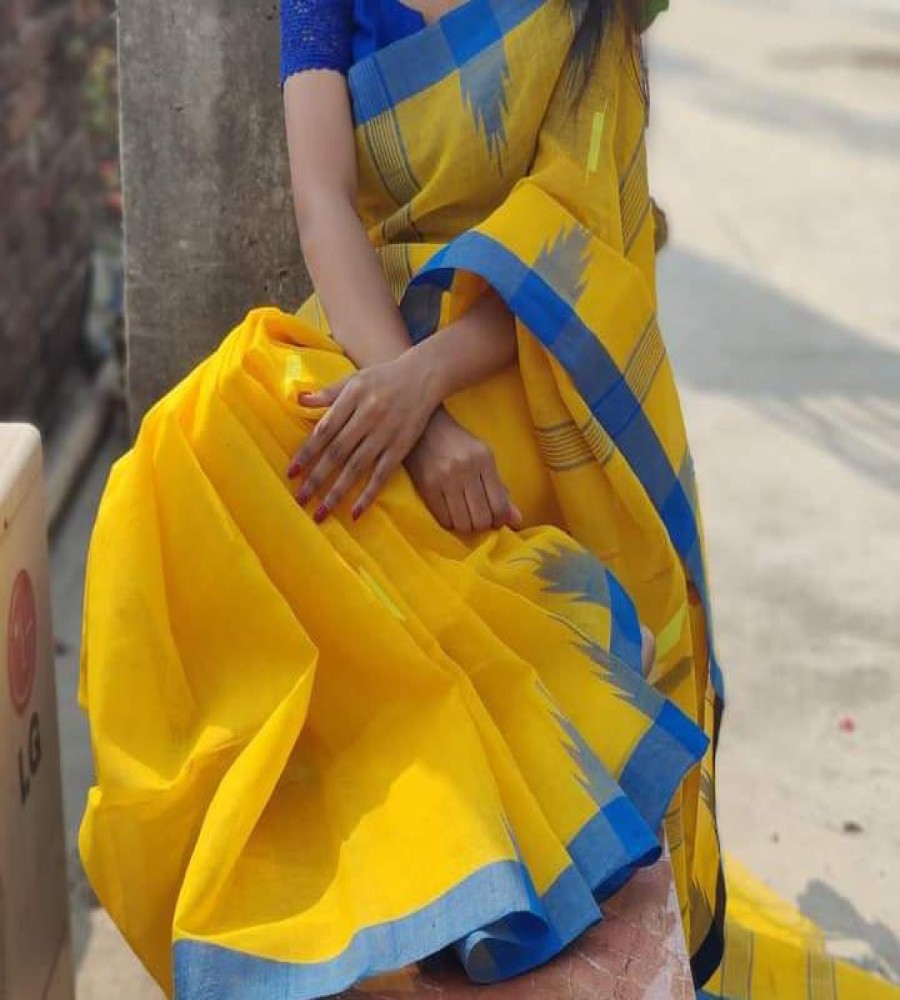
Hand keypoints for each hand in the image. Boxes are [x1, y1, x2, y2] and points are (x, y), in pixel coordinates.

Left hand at [288, 352, 439, 521]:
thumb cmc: (383, 378)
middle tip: (300, 498)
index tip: (291, 472)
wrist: (424, 376)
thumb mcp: (354, 379)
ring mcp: (385, 433)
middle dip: (316, 477)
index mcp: (352, 398)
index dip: (306, 452)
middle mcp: (368, 416)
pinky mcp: (401, 446)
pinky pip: (382, 474)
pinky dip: (369, 494)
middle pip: (337, 452)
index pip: (324, 430)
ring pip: (356, 467)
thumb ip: (328, 393)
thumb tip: (299, 399)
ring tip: (320, 512)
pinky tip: (355, 512)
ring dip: (337, 492)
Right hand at [405, 407, 522, 532]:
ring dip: (466, 526)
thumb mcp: (484, 458)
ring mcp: (444, 479)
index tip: (496, 521)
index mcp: (484, 460)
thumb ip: (500, 489)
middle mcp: (465, 469)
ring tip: (465, 518)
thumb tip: (516, 520)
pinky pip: (443, 518)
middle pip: (481, 517)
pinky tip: (451, 515)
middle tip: (480, 520)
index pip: (499, 504)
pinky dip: (450, 523)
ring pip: (463, 522)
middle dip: (483, 525)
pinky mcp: (426, 487)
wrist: (425, 428)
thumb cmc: (458, 444)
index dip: (500, 520)